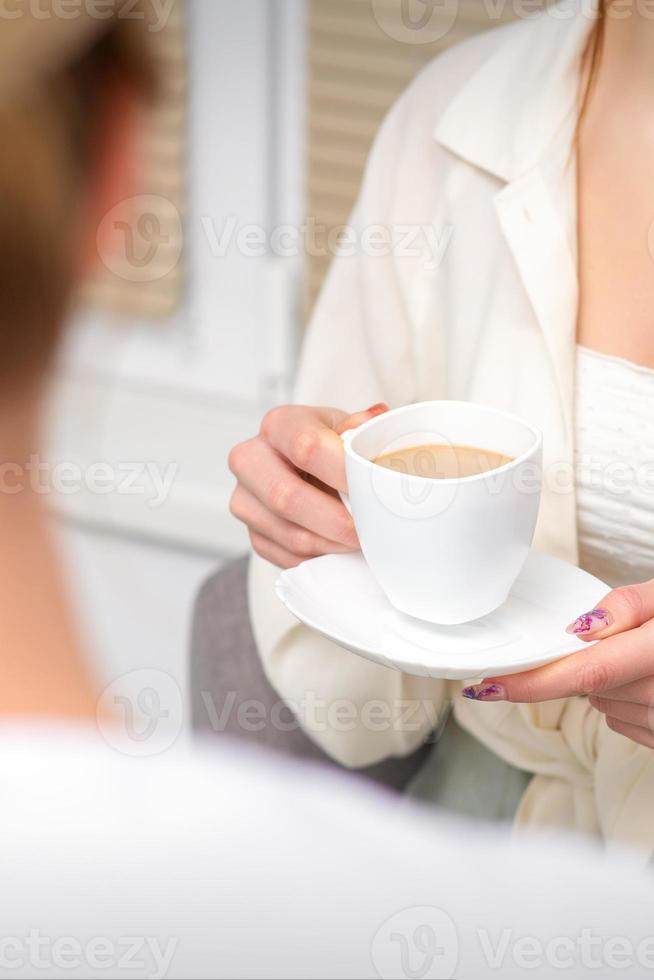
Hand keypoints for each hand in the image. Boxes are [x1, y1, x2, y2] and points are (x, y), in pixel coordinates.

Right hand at [229, 403, 387, 567]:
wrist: (310, 468)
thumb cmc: (332, 447)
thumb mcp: (350, 428)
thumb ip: (362, 428)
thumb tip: (370, 420)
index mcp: (278, 425)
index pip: (306, 447)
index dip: (343, 472)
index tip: (373, 489)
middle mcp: (249, 459)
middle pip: (286, 497)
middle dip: (336, 520)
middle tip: (367, 529)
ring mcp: (244, 499)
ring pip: (290, 534)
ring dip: (332, 544)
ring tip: (360, 540)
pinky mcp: (252, 533)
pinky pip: (288, 557)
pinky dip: (320, 557)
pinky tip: (340, 547)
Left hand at [461, 581, 653, 748]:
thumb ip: (629, 606)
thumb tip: (579, 631)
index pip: (583, 672)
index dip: (529, 682)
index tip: (486, 685)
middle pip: (591, 685)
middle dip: (596, 661)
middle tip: (635, 640)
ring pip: (606, 704)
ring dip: (614, 683)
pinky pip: (627, 722)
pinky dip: (630, 702)